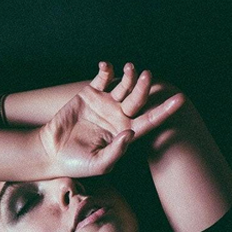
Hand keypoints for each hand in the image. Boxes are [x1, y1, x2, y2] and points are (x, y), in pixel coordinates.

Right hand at [37, 61, 185, 177]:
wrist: (52, 152)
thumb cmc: (77, 163)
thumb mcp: (99, 164)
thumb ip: (116, 151)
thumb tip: (131, 133)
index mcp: (126, 132)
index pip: (150, 120)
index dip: (165, 110)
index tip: (180, 99)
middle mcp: (119, 116)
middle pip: (138, 98)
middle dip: (144, 86)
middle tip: (146, 75)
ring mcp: (105, 103)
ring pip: (124, 85)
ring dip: (129, 75)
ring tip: (130, 69)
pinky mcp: (90, 94)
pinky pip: (103, 77)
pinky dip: (107, 69)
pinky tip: (106, 66)